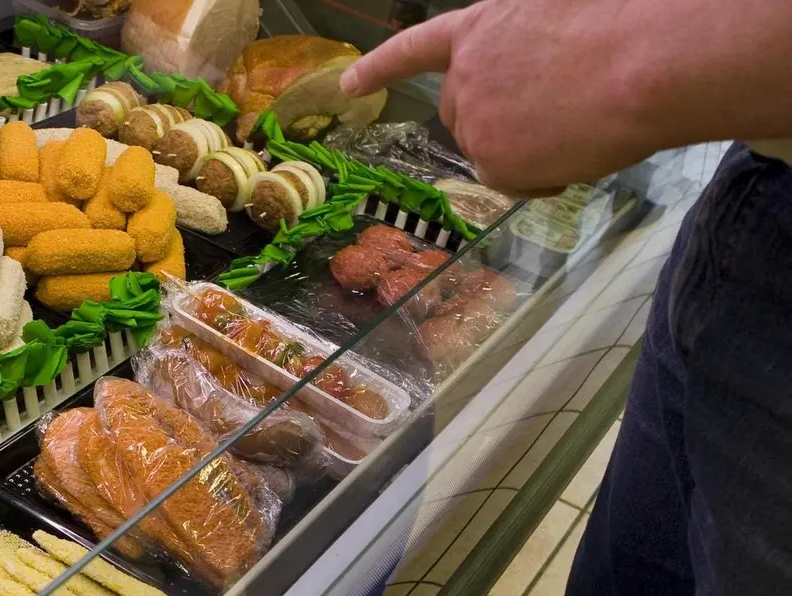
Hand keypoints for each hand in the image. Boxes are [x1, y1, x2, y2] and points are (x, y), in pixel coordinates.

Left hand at [339, 0, 670, 195]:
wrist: (643, 63)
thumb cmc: (622, 29)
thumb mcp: (556, 19)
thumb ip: (524, 50)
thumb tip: (533, 86)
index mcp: (480, 29)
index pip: (415, 49)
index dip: (380, 67)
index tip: (348, 84)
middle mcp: (465, 75)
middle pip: (459, 115)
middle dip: (493, 124)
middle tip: (553, 117)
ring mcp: (473, 119)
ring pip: (489, 151)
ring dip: (525, 150)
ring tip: (578, 127)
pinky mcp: (491, 158)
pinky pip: (510, 181)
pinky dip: (540, 177)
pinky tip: (574, 152)